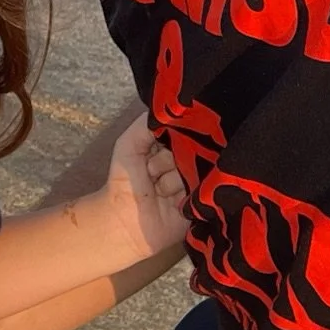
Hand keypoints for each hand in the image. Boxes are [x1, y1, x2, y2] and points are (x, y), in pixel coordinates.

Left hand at [102, 112, 189, 257]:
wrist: (126, 221)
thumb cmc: (125, 180)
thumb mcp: (129, 143)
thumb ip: (147, 123)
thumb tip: (174, 109)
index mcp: (170, 145)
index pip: (185, 129)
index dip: (175, 135)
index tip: (164, 143)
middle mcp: (186, 161)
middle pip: (192, 149)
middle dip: (169, 161)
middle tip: (151, 173)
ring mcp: (195, 182)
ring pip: (195, 170)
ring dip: (172, 181)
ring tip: (158, 192)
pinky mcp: (202, 203)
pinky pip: (204, 191)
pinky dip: (187, 195)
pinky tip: (174, 202)